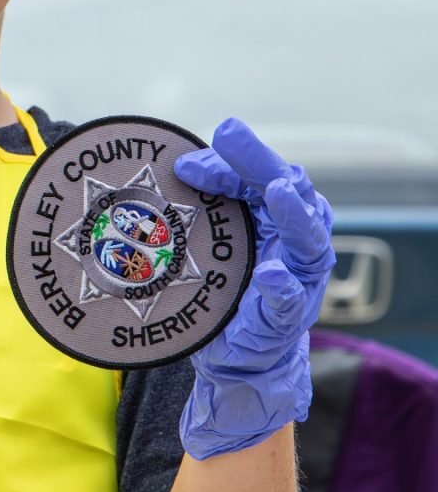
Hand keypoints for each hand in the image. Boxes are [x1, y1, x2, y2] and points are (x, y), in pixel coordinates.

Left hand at [173, 118, 334, 459]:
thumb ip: (204, 200)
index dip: (231, 160)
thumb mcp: (211, 235)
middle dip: (261, 163)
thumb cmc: (225, 282)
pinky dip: (283, 287)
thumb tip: (180, 164)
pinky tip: (270, 275)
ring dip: (294, 214)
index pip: (264, 174)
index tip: (185, 163)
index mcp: (277, 217)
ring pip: (309, 242)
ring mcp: (297, 282)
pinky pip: (290, 303)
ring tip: (276, 191)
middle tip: (231, 136)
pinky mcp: (282, 321)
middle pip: (293, 192)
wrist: (235, 355)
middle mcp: (295, 243)